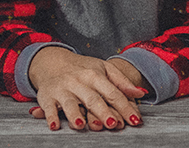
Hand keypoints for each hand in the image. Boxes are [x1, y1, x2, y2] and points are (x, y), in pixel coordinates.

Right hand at [27, 47, 145, 130]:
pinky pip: (48, 107)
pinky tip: (55, 126)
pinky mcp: (47, 96)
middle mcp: (79, 82)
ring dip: (75, 114)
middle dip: (103, 112)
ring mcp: (62, 89)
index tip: (134, 120)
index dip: (125, 107)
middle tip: (112, 124)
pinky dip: (50, 116)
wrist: (53, 62)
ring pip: (70, 103)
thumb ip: (122, 82)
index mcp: (96, 75)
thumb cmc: (84, 69)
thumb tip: (141, 94)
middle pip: (93, 99)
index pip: (113, 93)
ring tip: (81, 125)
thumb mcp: (105, 69)